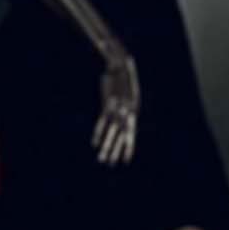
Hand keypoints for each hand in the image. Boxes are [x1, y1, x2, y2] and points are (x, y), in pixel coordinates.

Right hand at [93, 52, 139, 166]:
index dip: (128, 148)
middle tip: (111, 164)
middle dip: (116, 151)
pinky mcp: (108, 104)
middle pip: (121, 136)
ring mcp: (118, 109)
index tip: (126, 160)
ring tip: (102, 158)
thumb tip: (121, 116)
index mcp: (133, 113)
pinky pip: (103, 122)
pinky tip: (95, 143)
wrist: (120, 65)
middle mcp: (127, 113)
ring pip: (112, 132)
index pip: (131, 135)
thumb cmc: (122, 80)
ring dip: (107, 146)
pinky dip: (99, 132)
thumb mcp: (127, 95)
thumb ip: (124, 108)